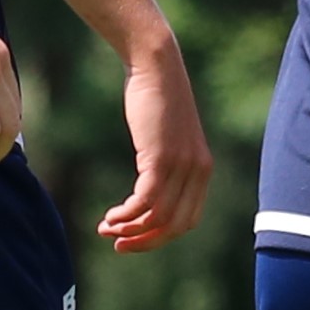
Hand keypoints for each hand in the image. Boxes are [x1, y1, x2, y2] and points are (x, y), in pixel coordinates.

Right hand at [94, 34, 211, 251]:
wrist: (156, 66)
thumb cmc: (155, 99)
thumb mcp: (166, 137)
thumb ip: (164, 163)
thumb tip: (148, 190)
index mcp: (202, 170)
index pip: (187, 220)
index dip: (160, 236)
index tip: (134, 238)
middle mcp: (198, 171)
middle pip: (175, 226)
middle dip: (145, 241)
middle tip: (117, 243)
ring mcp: (182, 166)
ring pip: (159, 217)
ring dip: (130, 229)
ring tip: (107, 228)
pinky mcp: (162, 158)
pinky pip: (145, 201)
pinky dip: (127, 214)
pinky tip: (111, 216)